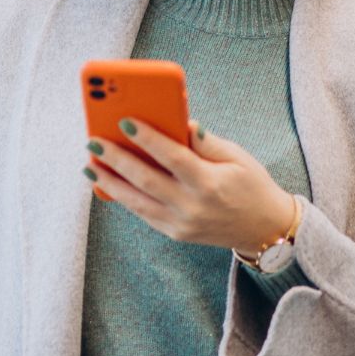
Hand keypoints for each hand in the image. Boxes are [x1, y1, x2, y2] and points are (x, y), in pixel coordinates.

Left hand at [86, 118, 293, 254]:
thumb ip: (206, 141)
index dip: (148, 139)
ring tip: (89, 165)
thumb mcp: (237, 157)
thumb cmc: (251, 185)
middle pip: (146, 180)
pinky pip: (143, 213)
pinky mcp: (175, 234)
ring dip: (109, 182)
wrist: (265, 229)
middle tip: (93, 142)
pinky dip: (123, 197)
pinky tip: (107, 182)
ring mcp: (182, 224)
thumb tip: (181, 121)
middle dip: (117, 160)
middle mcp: (193, 206)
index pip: (173, 157)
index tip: (125, 122)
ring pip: (137, 202)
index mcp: (211, 183)